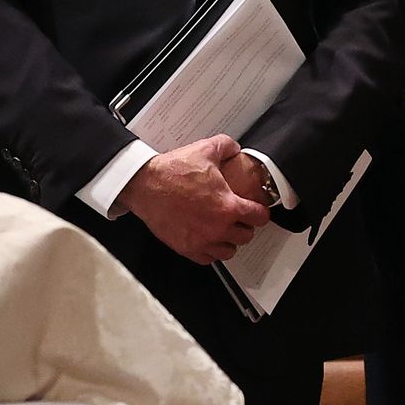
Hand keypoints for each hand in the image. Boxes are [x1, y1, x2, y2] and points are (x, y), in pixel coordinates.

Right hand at [117, 134, 270, 264]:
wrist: (144, 185)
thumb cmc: (171, 171)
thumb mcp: (204, 149)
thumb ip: (226, 146)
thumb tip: (234, 149)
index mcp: (228, 206)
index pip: (259, 217)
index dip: (260, 211)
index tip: (255, 209)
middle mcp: (218, 228)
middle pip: (246, 236)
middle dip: (244, 225)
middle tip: (238, 217)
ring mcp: (202, 241)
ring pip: (228, 251)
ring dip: (229, 240)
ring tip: (223, 230)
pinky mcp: (187, 248)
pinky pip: (208, 259)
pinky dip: (210, 251)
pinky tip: (207, 239)